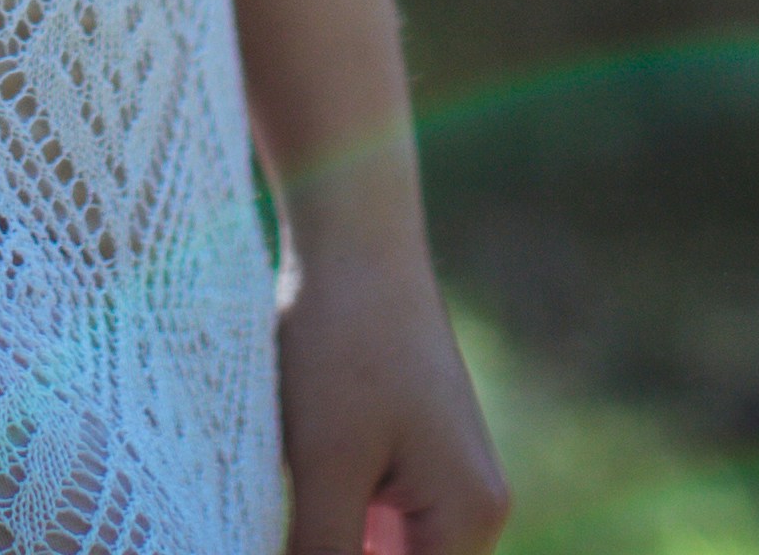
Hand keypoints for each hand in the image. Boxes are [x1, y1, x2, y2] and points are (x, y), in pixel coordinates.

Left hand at [271, 229, 508, 554]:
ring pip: (377, 554)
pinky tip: (286, 506)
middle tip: (286, 531)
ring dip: (326, 545)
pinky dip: (327, 528)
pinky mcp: (407, 456)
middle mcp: (472, 509)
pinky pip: (369, 523)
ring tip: (291, 508)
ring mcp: (442, 482)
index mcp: (470, 520)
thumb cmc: (342, 342)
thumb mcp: (324, 467)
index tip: (299, 544)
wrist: (352, 236)